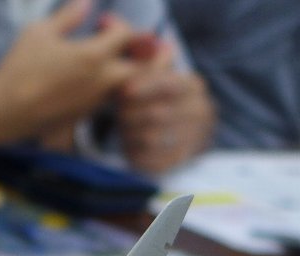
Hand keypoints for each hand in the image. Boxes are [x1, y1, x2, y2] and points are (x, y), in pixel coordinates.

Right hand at [0, 0, 141, 134]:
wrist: (3, 112)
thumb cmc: (18, 69)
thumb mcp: (38, 32)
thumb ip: (68, 16)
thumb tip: (86, 2)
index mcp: (94, 55)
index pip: (128, 34)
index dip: (118, 23)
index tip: (101, 23)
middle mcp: (102, 80)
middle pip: (144, 66)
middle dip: (144, 52)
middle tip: (130, 45)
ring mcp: (95, 100)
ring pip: (130, 85)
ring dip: (127, 71)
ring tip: (114, 62)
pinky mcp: (85, 115)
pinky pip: (109, 99)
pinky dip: (110, 87)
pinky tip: (92, 80)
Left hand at [115, 39, 215, 172]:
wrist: (178, 132)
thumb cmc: (156, 98)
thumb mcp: (152, 75)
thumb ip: (144, 57)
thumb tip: (126, 29)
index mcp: (193, 85)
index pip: (168, 84)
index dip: (145, 87)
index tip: (124, 92)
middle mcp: (201, 110)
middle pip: (157, 113)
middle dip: (130, 115)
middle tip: (119, 115)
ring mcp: (195, 137)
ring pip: (152, 138)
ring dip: (130, 135)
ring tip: (124, 130)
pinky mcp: (182, 161)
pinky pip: (153, 161)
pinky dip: (135, 155)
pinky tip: (130, 148)